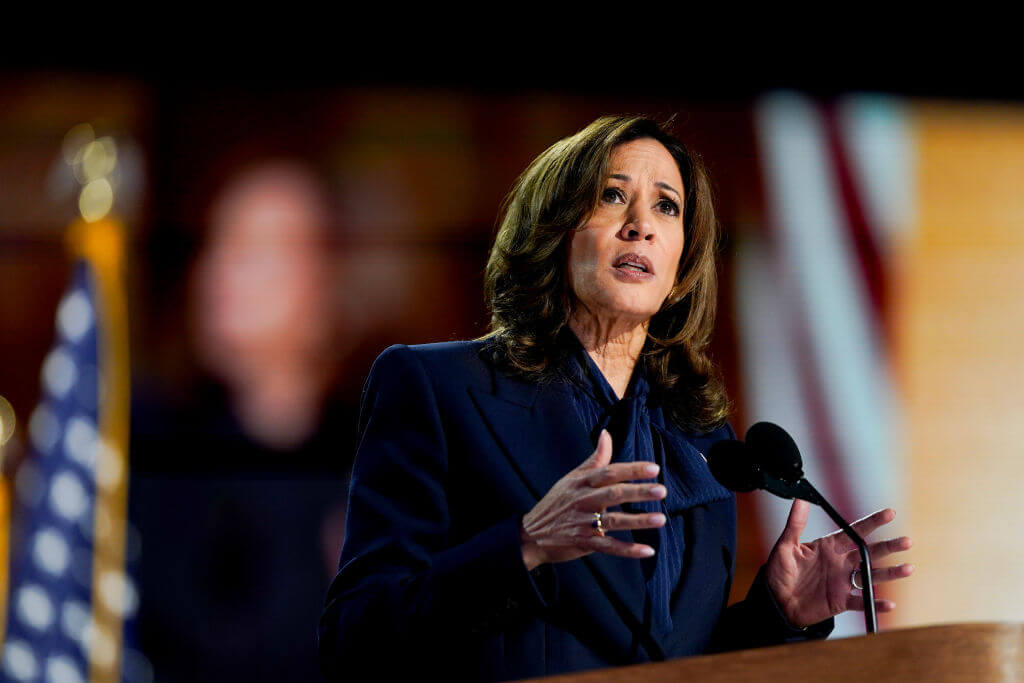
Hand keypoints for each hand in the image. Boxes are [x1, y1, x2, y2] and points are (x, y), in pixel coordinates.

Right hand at [520, 430, 666, 570]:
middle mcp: (583, 500)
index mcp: (582, 482)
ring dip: (638, 520)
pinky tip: (648, 550)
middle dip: (638, 492)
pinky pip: (609, 547)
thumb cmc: (557, 502)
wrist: (532, 533)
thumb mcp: (572, 478)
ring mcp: (583, 522)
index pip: (609, 472)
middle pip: (613, 494)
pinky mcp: (583, 542)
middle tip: (662, 491)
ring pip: (613, 521)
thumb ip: (594, 459)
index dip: (632, 470)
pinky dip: (628, 550)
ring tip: (661, 519)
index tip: (654, 468)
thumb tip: (606, 434)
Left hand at [764, 500, 913, 627]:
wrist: (775, 601)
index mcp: (829, 546)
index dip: (872, 522)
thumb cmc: (779, 572)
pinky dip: (875, 603)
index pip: (854, 531)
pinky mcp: (841, 601)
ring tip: (908, 568)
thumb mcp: (785, 546)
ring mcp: (842, 581)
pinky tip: (889, 603)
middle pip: (869, 552)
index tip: (890, 513)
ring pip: (871, 576)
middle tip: (906, 541)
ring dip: (890, 573)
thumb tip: (800, 500)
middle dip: (888, 546)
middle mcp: (840, 562)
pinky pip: (861, 602)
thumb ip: (795, 524)